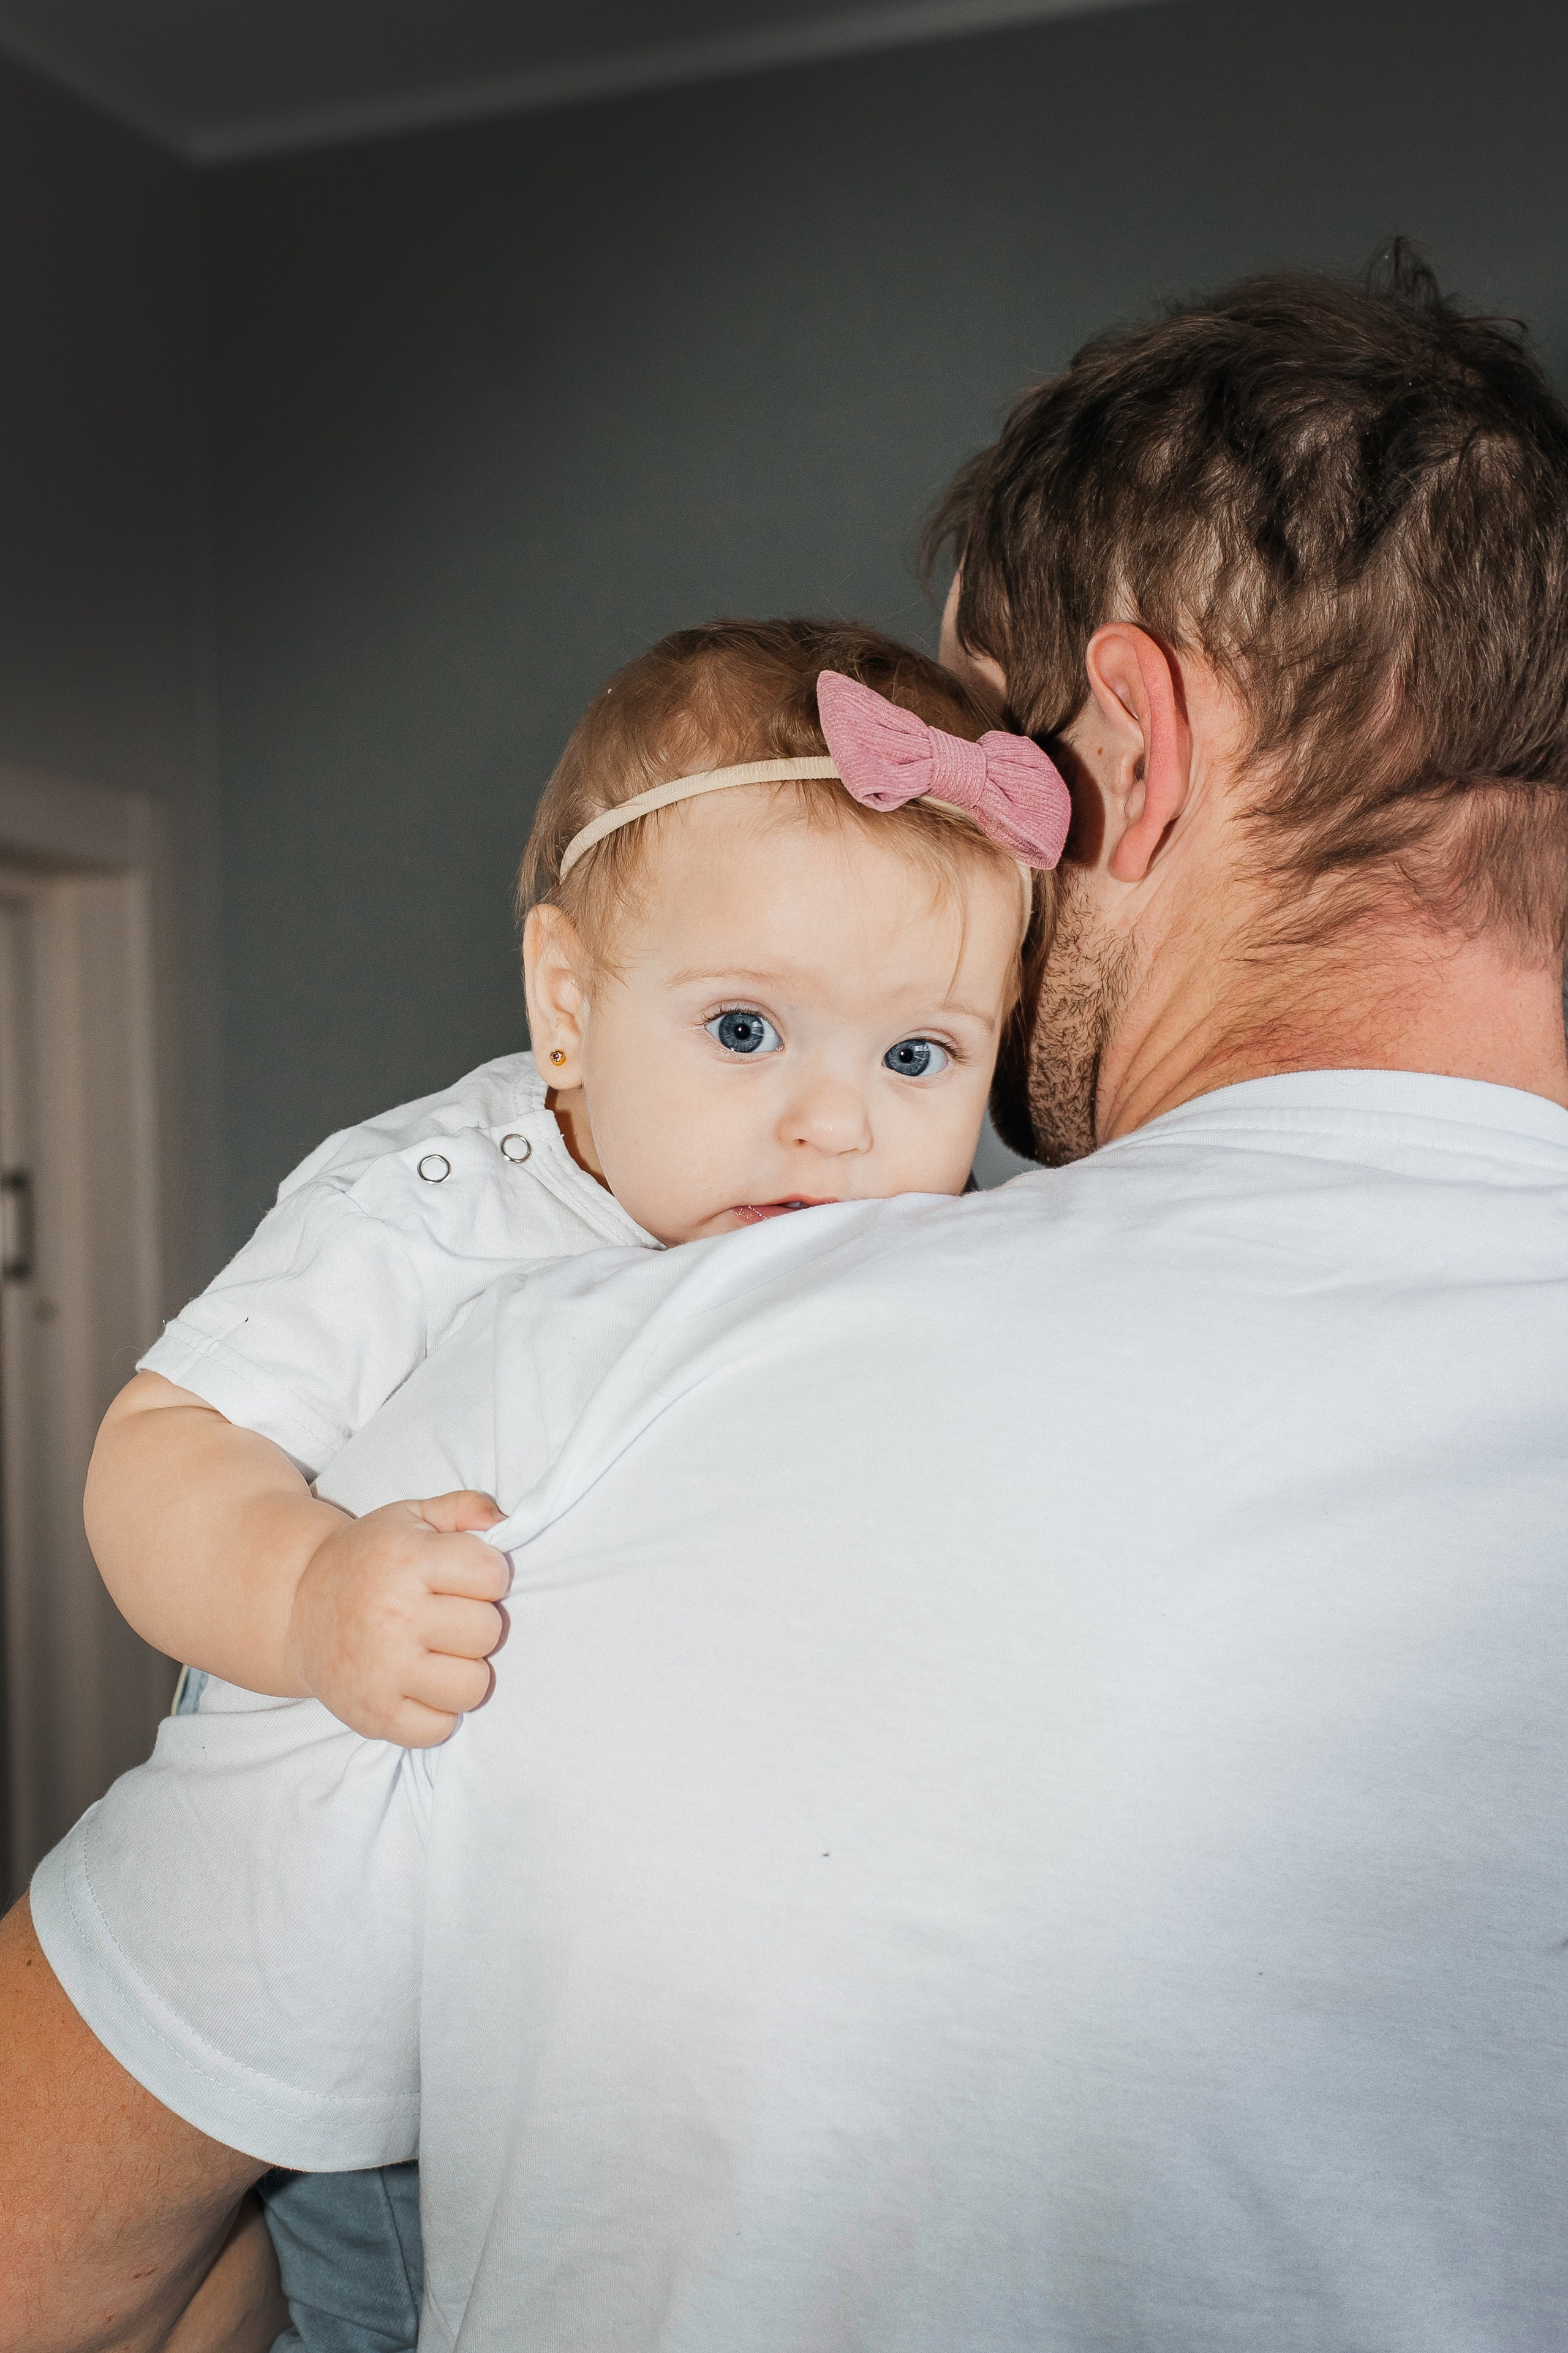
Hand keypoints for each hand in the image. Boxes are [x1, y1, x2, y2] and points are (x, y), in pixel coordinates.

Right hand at [282, 1490, 508, 1744]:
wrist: (295, 1606)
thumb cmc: (367, 1561)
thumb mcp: (409, 1517)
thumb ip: (462, 1509)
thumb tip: (504, 1524)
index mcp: (406, 1561)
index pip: (491, 1574)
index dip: (486, 1576)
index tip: (461, 1579)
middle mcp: (394, 1616)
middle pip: (487, 1632)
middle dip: (475, 1623)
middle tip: (445, 1619)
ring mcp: (382, 1671)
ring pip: (472, 1686)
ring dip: (463, 1671)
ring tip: (438, 1654)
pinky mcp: (373, 1714)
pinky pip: (440, 1728)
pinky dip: (437, 1712)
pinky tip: (418, 1686)